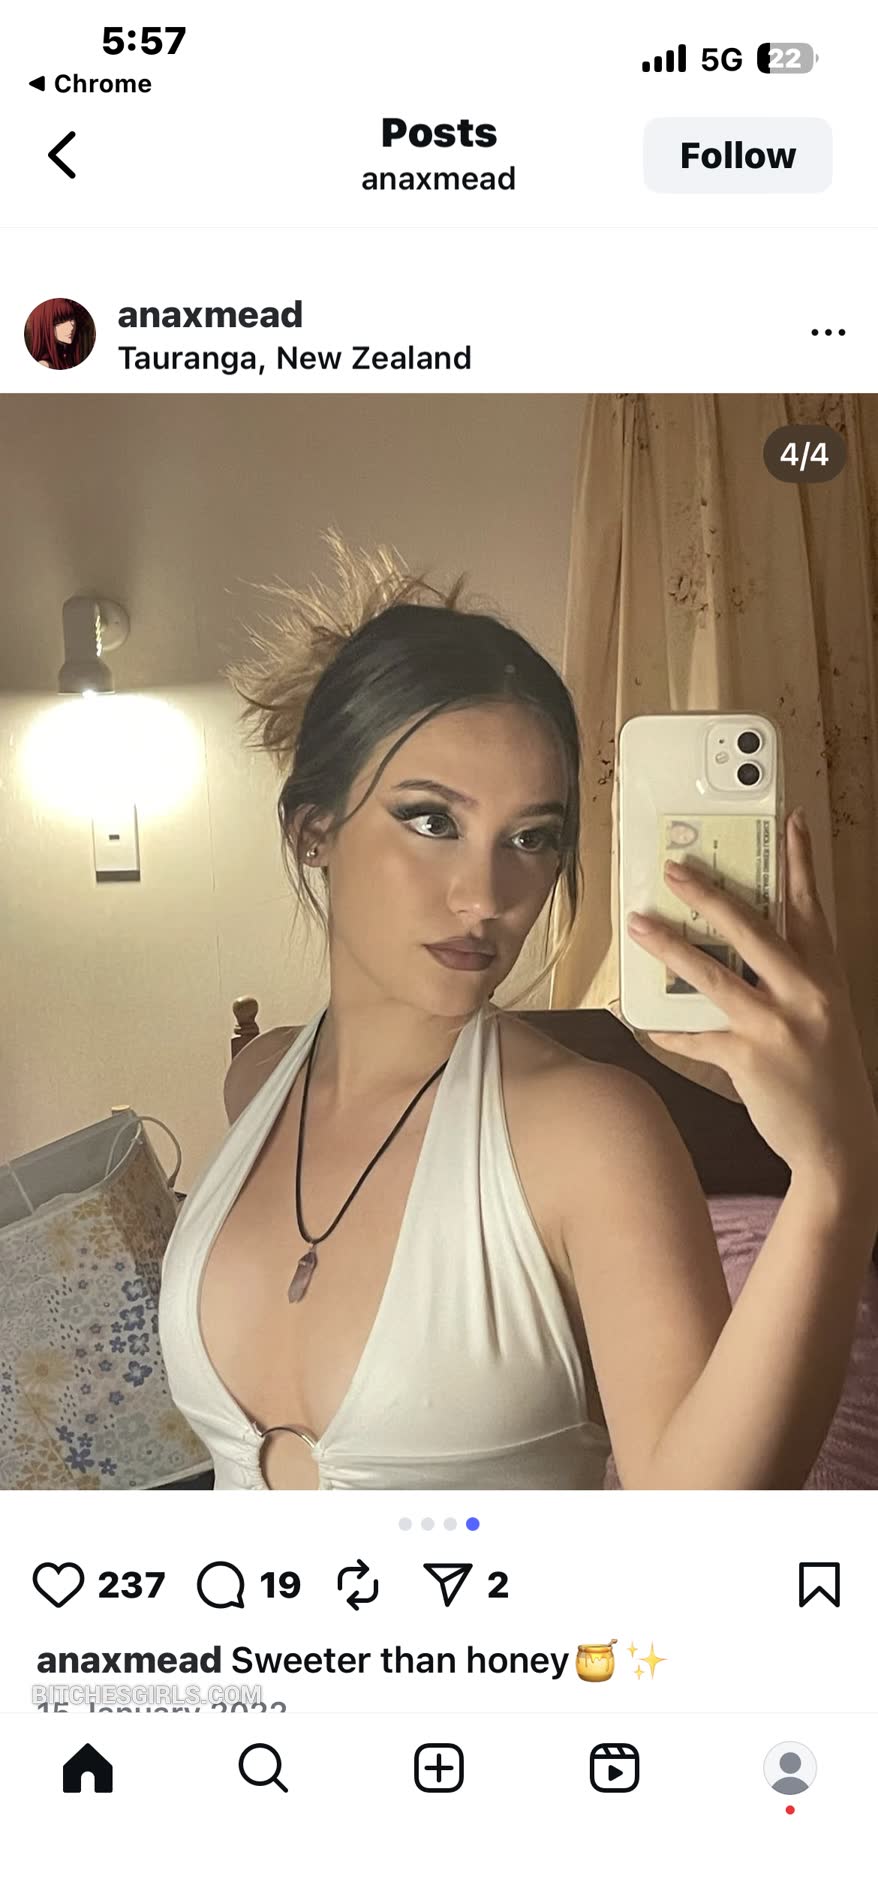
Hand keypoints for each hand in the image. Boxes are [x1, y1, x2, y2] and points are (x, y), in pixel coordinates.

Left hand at [626, 809, 877, 1184]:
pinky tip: (647, 1022)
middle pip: (751, 928)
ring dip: (670, 947)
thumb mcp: (824, 1016)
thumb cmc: (827, 1074)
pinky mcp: (749, 1059)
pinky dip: (671, 1030)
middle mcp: (805, 993)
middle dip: (709, 894)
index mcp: (826, 976)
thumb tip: (737, 951)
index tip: (789, 820)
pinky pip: (697, 1036)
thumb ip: (791, 980)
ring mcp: (777, 1025)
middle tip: (675, 868)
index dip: (799, 862)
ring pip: (712, 974)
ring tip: (639, 926)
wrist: (840, 1141)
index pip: (810, 907)